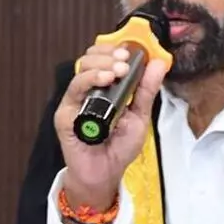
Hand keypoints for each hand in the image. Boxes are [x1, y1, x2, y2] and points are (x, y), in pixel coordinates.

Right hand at [54, 43, 166, 212]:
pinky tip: (104, 80)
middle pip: (91, 59)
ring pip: (81, 70)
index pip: (105, 58)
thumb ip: (146, 90)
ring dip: (101, 65)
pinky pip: (74, 90)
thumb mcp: (140, 116)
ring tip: (118, 71)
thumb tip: (158, 64)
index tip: (132, 50)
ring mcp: (75, 101)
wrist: (106, 174)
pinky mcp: (66, 114)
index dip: (116, 49)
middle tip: (125, 60)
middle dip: (109, 54)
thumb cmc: (119, 147)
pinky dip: (90, 80)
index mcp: (104, 88)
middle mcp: (88, 91)